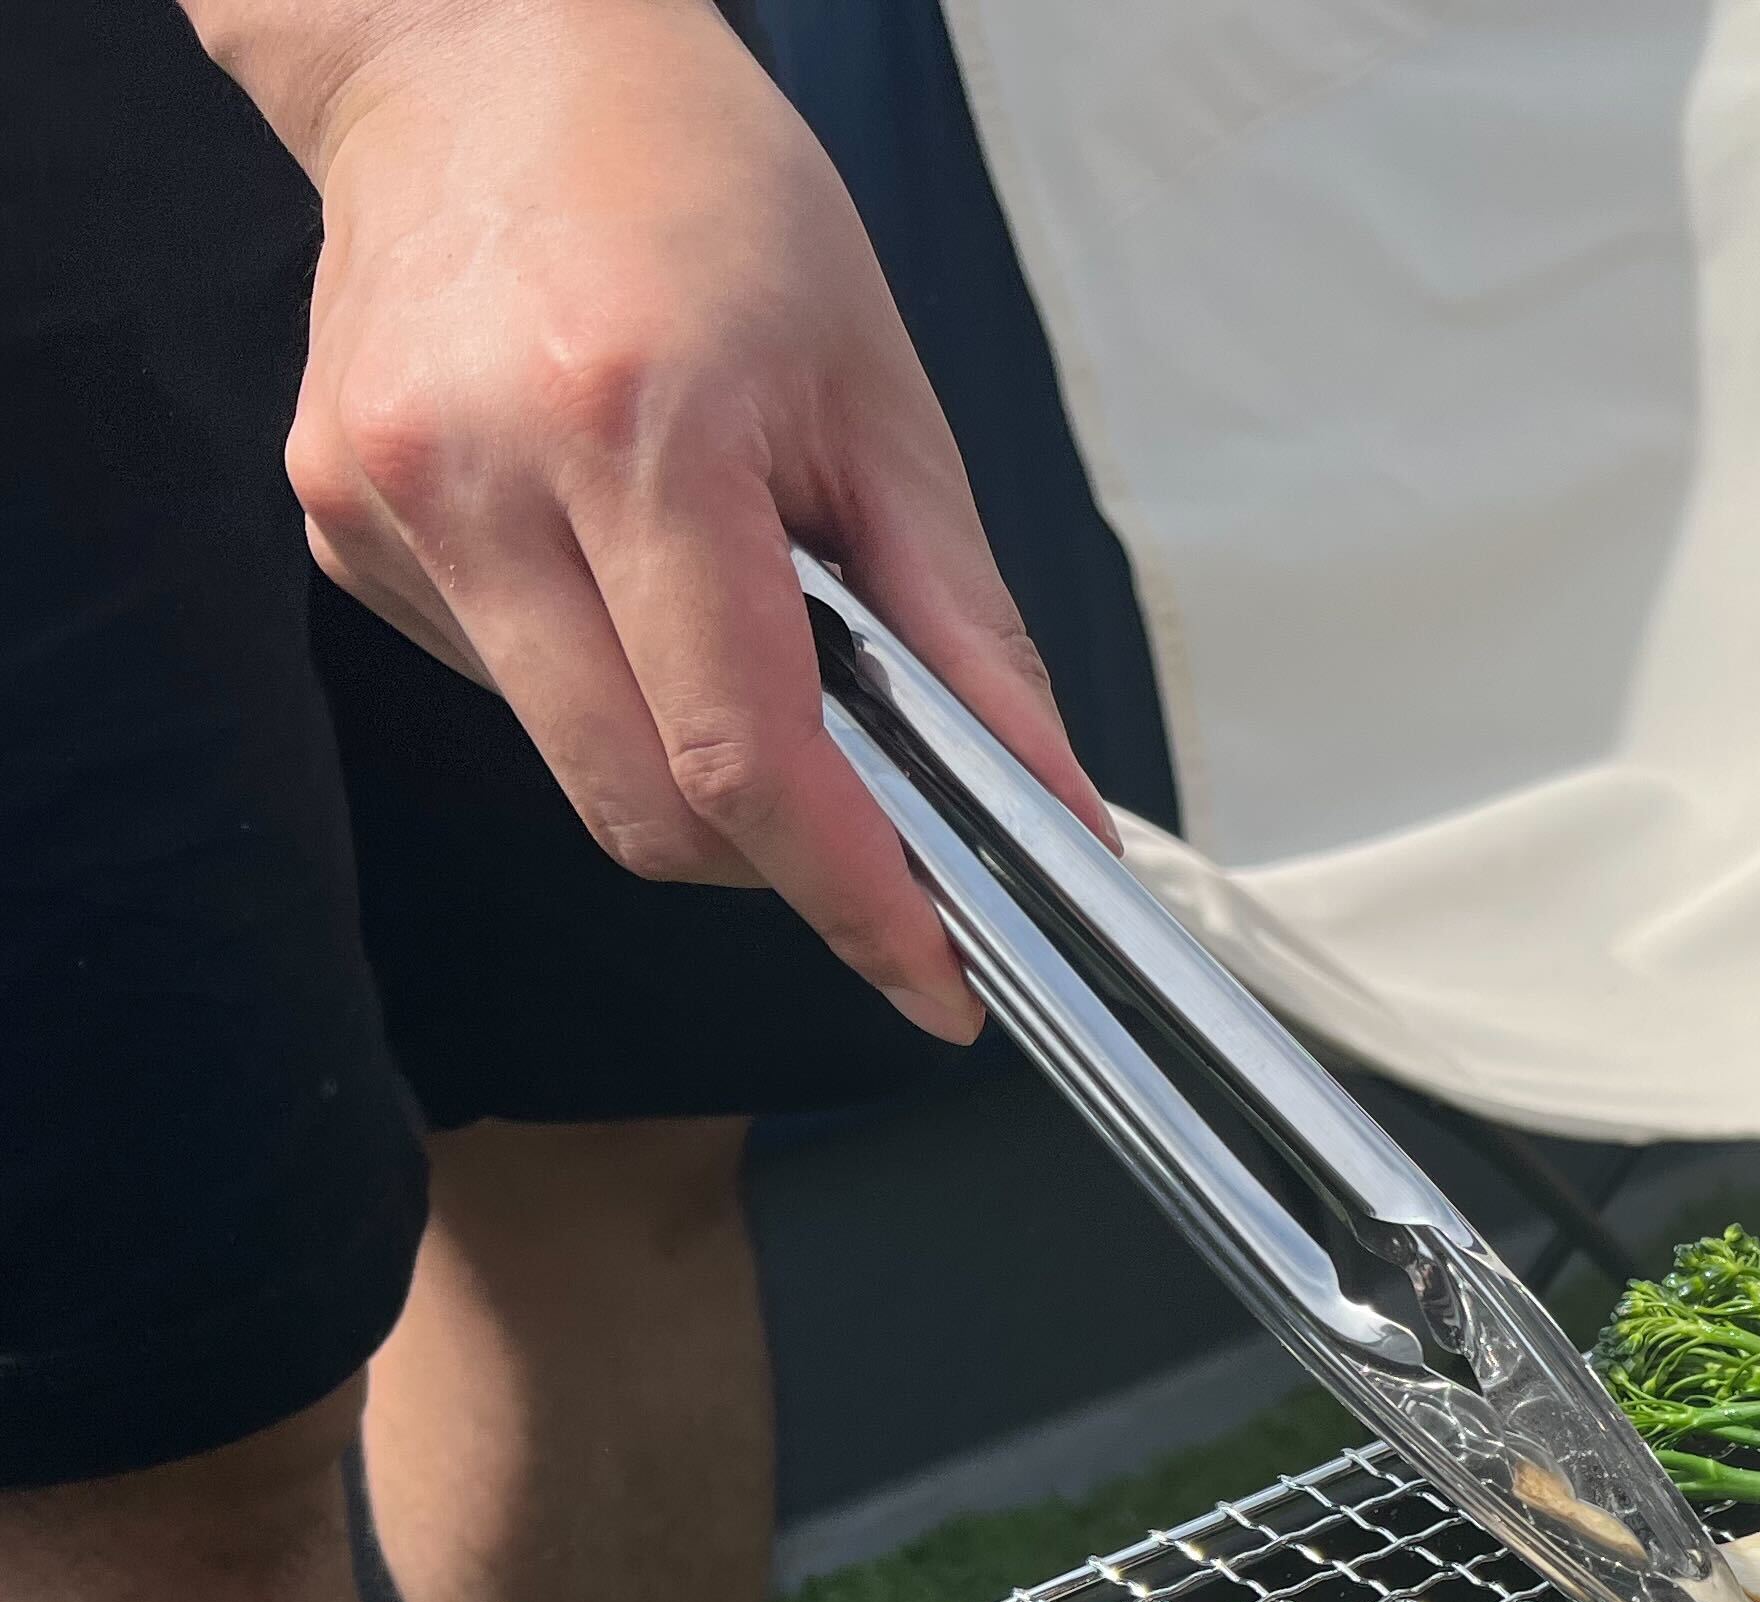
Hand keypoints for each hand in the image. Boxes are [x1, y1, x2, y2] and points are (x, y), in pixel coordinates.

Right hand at [191, 0, 1106, 1036]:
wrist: (484, 51)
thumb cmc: (699, 189)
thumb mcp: (885, 402)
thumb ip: (966, 633)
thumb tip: (1045, 810)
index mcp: (633, 429)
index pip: (744, 756)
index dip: (853, 898)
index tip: (936, 981)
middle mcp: (482, 475)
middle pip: (646, 806)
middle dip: (783, 858)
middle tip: (875, 821)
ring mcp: (390, 506)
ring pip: (575, 765)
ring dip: (693, 763)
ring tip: (744, 620)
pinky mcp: (342, 522)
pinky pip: (508, 688)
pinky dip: (604, 677)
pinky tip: (624, 559)